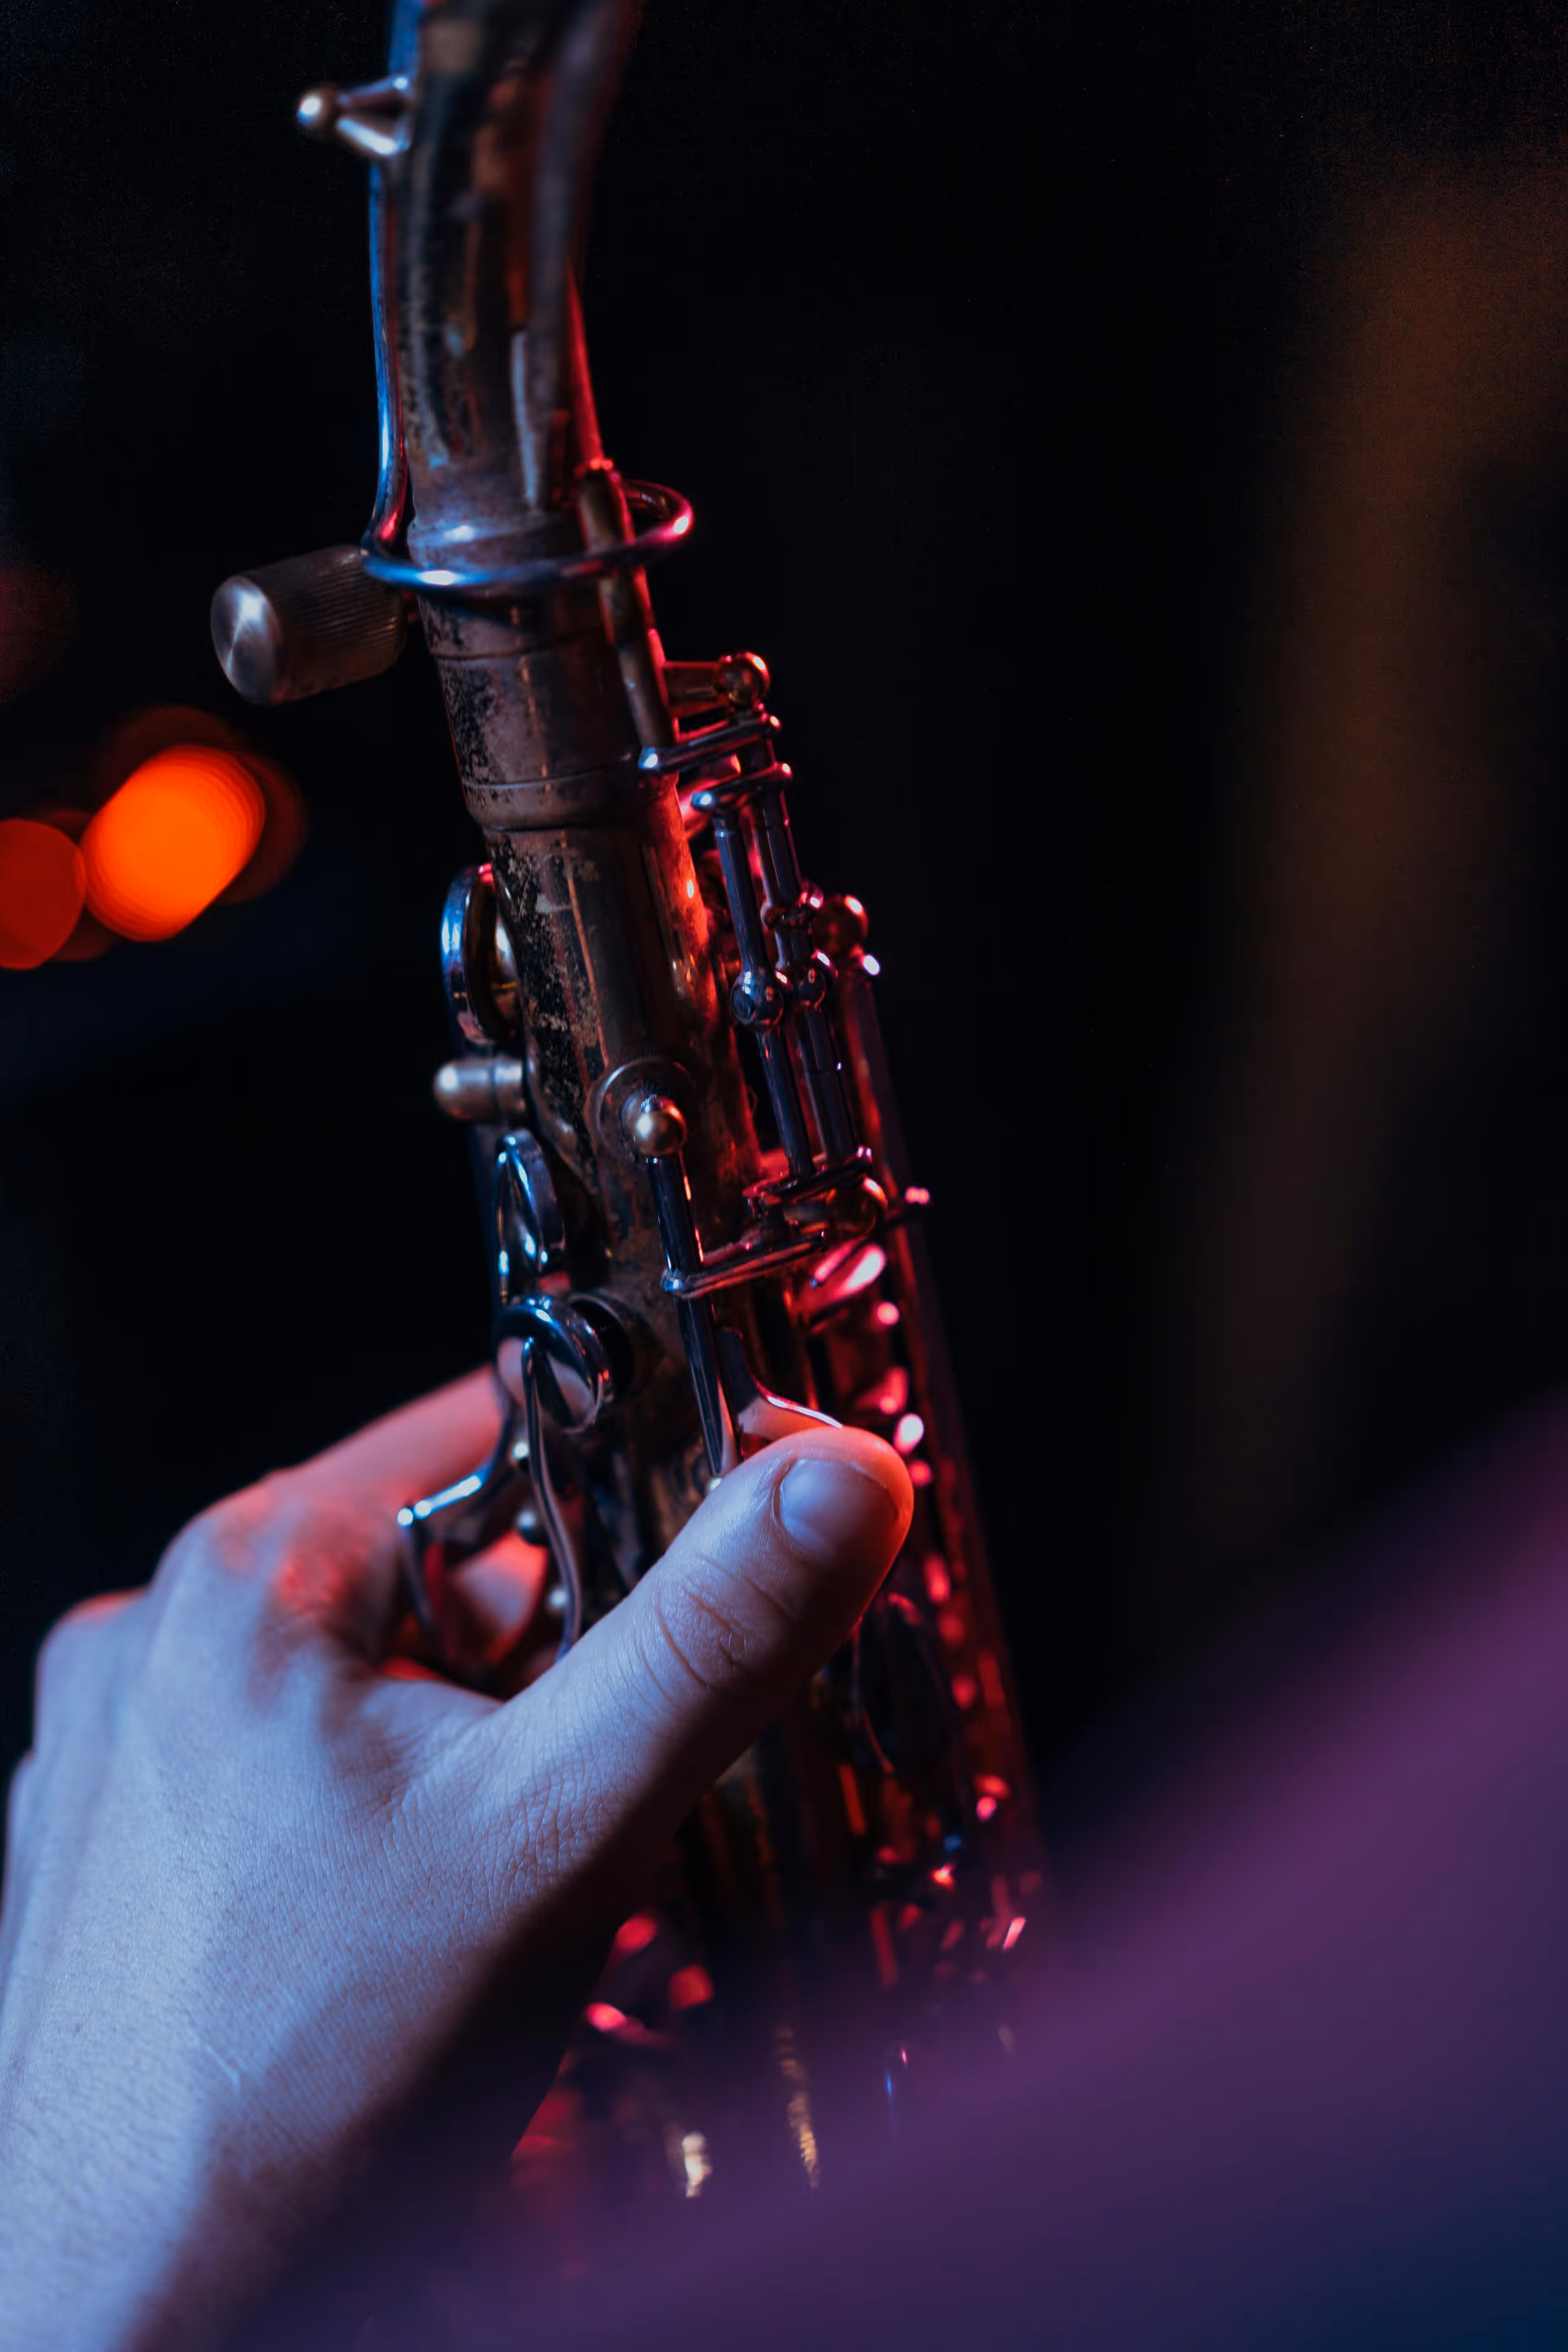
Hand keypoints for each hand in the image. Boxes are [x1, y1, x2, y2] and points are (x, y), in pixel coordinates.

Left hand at [0, 1373, 910, 2349]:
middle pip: (437, 1577)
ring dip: (473, 1760)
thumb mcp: (557, 1838)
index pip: (484, 1429)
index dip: (622, 1478)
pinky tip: (415, 1942)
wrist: (123, 2329)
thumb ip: (710, 1641)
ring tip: (508, 1889)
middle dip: (551, 1668)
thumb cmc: (296, 2096)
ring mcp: (123, 1761)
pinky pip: (294, 1784)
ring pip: (373, 1691)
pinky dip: (383, 1831)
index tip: (711, 1544)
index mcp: (242, 1579)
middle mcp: (155, 1645)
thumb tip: (840, 1476)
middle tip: (601, 1789)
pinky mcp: (120, 1865)